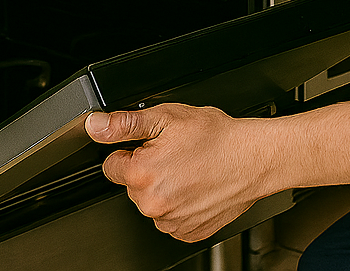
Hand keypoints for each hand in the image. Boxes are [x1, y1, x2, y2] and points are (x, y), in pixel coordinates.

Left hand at [85, 104, 271, 240]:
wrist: (253, 158)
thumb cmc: (217, 137)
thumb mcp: (169, 117)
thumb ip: (126, 123)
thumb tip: (95, 125)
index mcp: (142, 174)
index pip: (112, 165)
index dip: (131, 150)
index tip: (152, 145)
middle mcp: (152, 204)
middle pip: (132, 186)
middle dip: (148, 169)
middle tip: (176, 153)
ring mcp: (170, 222)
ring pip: (152, 203)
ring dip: (164, 187)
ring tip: (190, 168)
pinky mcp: (187, 232)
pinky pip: (171, 218)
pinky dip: (180, 204)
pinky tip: (196, 186)